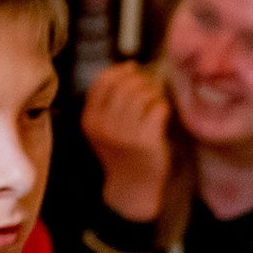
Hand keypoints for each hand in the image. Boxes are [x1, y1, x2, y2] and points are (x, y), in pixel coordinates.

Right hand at [82, 64, 172, 223]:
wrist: (132, 186)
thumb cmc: (122, 151)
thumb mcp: (104, 127)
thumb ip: (108, 100)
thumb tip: (129, 66)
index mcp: (90, 120)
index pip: (102, 82)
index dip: (120, 70)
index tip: (133, 69)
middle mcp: (105, 126)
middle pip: (124, 86)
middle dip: (140, 80)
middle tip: (150, 86)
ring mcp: (126, 134)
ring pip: (142, 95)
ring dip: (153, 92)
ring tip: (156, 99)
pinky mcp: (147, 141)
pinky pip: (158, 109)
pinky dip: (162, 106)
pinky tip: (161, 113)